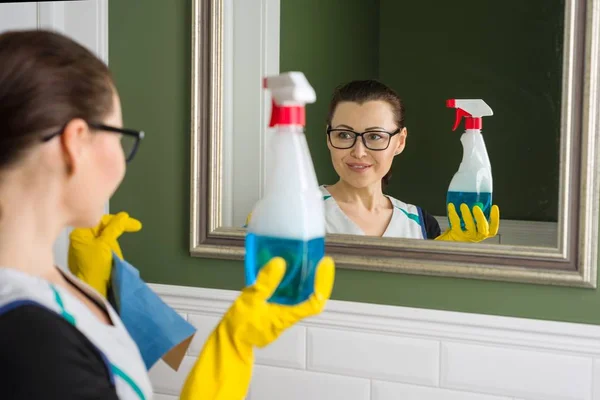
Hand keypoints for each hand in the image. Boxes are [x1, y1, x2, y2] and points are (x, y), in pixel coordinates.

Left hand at [68, 212, 141, 296]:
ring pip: (105, 238)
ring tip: (118, 249)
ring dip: (115, 240)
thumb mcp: (105, 245)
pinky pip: (104, 248)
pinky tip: (114, 256)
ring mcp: (86, 250)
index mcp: (80, 235)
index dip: (118, 220)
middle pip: (103, 228)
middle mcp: (81, 240)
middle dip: (117, 229)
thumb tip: (123, 216)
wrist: (92, 291)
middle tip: (133, 228)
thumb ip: (114, 228)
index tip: (134, 224)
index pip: (101, 220)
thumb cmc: (94, 269)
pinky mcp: (92, 259)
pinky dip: (112, 249)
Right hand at [179, 256, 334, 399]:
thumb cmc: (239, 327)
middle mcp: (288, 316)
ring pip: (302, 298)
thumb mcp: (249, 301)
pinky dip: (292, 285)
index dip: (323, 282)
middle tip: (320, 260)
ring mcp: (282, 317)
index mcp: (286, 316)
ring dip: (306, 282)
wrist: (228, 344)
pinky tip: (284, 273)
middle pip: (313, 298)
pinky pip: (290, 298)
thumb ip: (264, 283)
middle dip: (318, 280)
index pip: (315, 302)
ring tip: (306, 262)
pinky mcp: (275, 315)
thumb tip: (279, 262)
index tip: (325, 264)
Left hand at [435, 203, 499, 242]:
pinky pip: (456, 224)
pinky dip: (454, 214)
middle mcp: (477, 236)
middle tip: (476, 207)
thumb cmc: (462, 229)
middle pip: (483, 229)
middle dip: (480, 217)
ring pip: (470, 227)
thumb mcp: (471, 223)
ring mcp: (467, 237)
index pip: (493, 229)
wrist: (450, 239)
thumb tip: (476, 201)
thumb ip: (475, 215)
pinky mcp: (456, 234)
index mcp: (483, 233)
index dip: (495, 218)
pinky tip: (451, 206)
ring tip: (463, 205)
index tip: (494, 206)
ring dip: (467, 215)